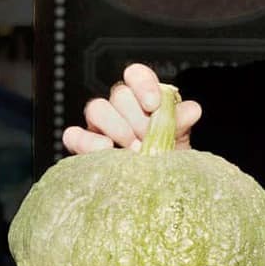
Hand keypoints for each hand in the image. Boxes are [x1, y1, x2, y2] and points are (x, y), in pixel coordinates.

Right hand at [62, 62, 201, 153]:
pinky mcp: (83, 146)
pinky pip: (73, 135)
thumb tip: (191, 109)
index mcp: (143, 100)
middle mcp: (120, 109)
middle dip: (135, 117)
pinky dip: (86, 141)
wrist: (156, 189)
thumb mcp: (178, 142)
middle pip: (120, 94)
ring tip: (133, 150)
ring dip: (116, 128)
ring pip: (96, 108)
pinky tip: (105, 150)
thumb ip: (181, 123)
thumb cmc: (166, 162)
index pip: (136, 75)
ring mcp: (99, 126)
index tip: (153, 105)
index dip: (143, 84)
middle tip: (147, 140)